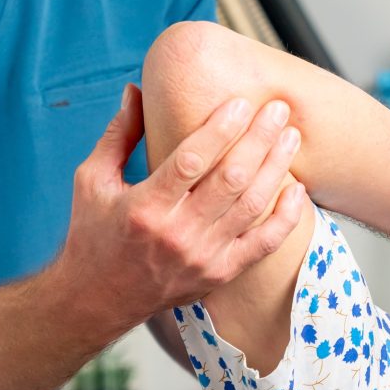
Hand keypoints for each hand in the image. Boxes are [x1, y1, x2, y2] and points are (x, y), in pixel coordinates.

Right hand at [57, 84, 308, 327]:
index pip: (191, 161)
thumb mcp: (92, 181)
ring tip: (291, 136)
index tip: (242, 102)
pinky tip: (298, 189)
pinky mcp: (219, 274)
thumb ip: (119, 135)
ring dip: (276, 167)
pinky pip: (264, 245)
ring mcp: (203, 258)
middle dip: (259, 139)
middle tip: (279, 109)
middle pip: (231, 179)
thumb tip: (136, 89)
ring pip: (252, 206)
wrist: (97, 300)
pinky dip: (286, 217)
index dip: (220, 129)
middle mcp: (177, 234)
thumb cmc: (93, 234)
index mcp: (145, 207)